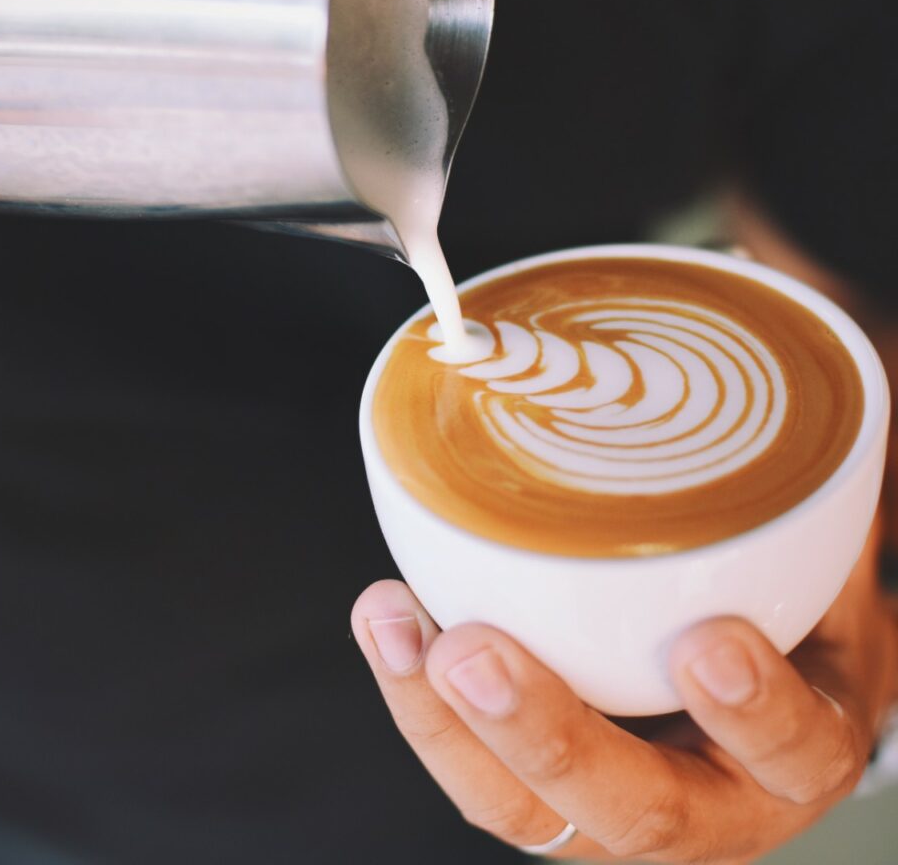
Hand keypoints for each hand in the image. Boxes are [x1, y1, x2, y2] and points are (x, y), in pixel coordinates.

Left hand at [352, 519, 897, 860]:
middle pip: (634, 811)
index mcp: (791, 755)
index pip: (796, 754)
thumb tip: (787, 386)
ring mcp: (610, 798)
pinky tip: (389, 615)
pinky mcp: (538, 779)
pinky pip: (471, 762)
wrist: (756, 676)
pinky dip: (419, 694)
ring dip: (441, 719)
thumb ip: (782, 516)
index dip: (756, 715)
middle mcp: (704, 798)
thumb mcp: (807, 569)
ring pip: (522, 807)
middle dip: (543, 736)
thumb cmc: (780, 614)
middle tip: (470, 655)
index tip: (708, 645)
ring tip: (392, 623)